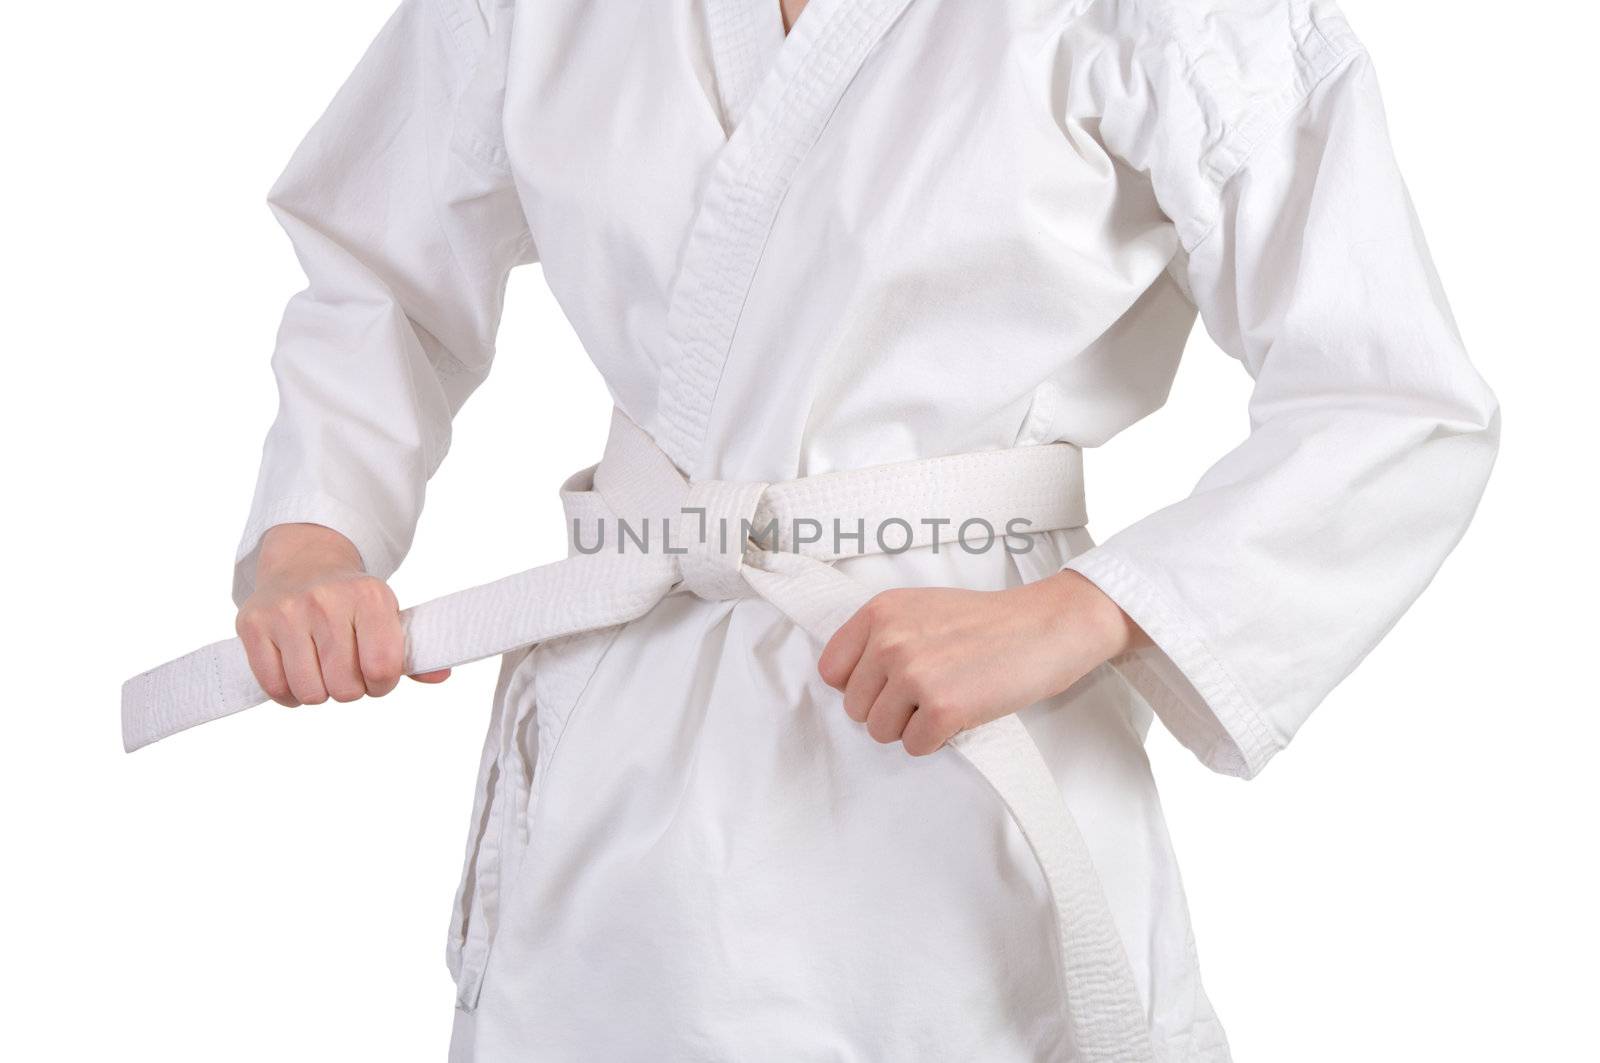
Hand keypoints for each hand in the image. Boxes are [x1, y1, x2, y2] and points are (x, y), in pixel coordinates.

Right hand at [235, 523, 449, 706]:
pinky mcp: (254, 624)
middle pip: (345, 687)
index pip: (382, 668)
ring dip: (319, 694)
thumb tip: (440, 675)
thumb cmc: (352, 601)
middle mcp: (327, 600)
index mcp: (370, 596)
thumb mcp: (388, 614)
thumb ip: (413, 651)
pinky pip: (274, 687)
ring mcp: (287, 611)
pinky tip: (296, 675)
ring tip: (322, 673)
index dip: (382, 685)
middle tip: (347, 673)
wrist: (304, 562)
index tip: (377, 678)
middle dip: (350, 690)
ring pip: (309, 692)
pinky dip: (288, 694)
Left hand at [817, 570, 1144, 755]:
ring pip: (881, 731)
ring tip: (946, 700)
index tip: (888, 685)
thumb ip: (882, 637)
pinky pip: (914, 747)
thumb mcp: (921, 609)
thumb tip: (850, 683)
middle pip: (856, 708)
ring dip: (912, 727)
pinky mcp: (941, 708)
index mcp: (879, 613)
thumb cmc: (988, 622)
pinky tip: (961, 714)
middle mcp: (889, 641)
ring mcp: (914, 674)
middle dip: (890, 710)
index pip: (832, 671)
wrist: (1047, 626)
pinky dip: (937, 740)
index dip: (860, 686)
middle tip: (930, 692)